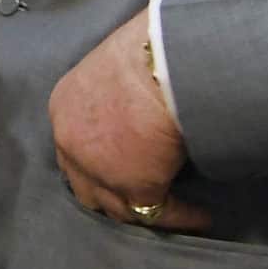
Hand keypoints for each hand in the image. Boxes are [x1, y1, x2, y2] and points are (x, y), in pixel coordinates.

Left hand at [49, 7, 201, 230]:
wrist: (165, 64)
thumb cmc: (148, 51)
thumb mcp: (115, 68)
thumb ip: (117, 91)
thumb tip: (139, 99)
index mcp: (66, 107)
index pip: (74, 144)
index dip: (94, 159)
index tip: (118, 164)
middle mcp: (72, 142)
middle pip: (84, 183)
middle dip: (107, 193)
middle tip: (136, 198)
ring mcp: (99, 170)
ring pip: (116, 207)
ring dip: (146, 210)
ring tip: (174, 212)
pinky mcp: (134, 188)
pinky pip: (157, 213)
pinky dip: (181, 217)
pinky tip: (202, 217)